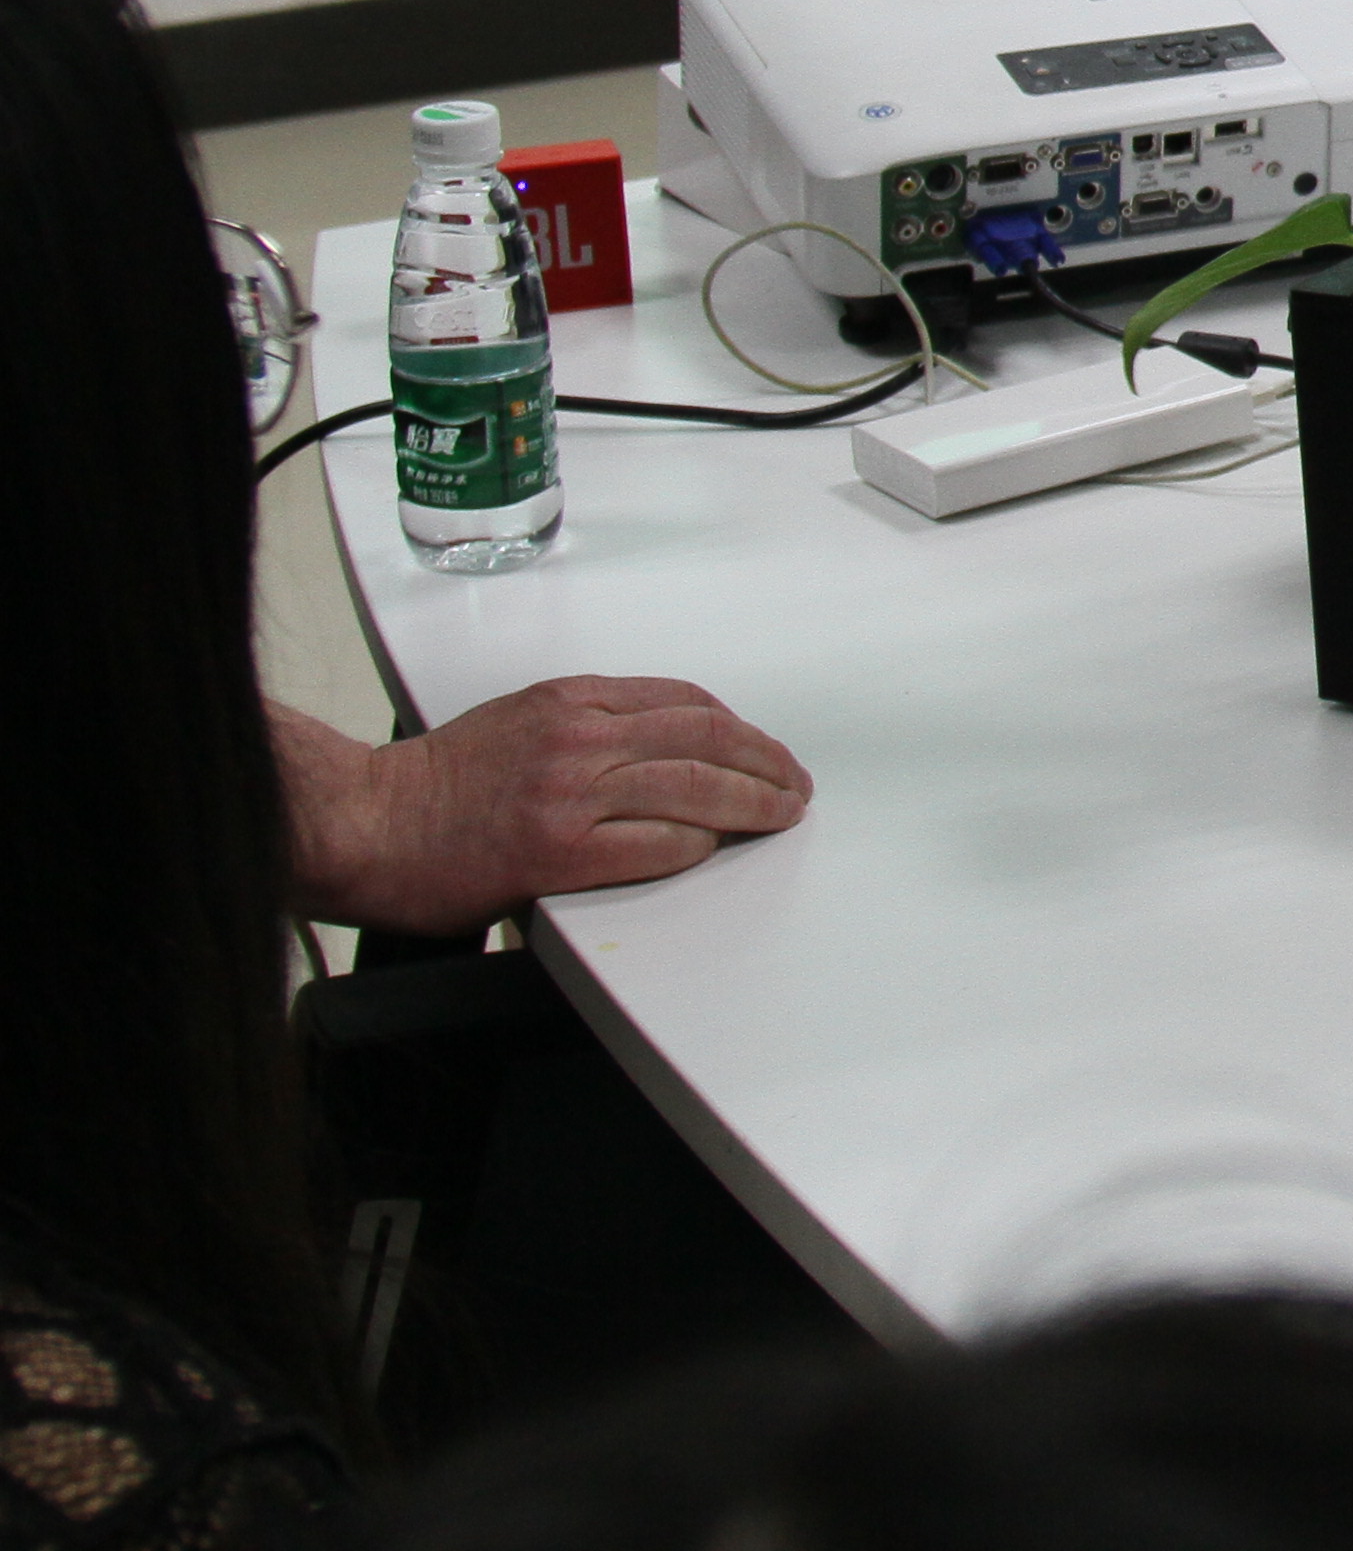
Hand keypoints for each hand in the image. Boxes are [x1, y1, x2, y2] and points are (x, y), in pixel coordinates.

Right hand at [283, 679, 812, 935]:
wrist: (360, 822)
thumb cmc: (428, 783)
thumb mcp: (515, 721)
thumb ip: (583, 725)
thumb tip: (652, 745)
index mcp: (571, 700)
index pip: (684, 701)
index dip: (737, 727)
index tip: (761, 747)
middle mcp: (579, 737)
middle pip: (706, 737)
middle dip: (764, 761)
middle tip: (793, 784)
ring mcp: (571, 793)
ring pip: (695, 787)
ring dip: (752, 802)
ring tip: (780, 815)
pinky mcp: (558, 850)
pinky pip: (654, 844)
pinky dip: (695, 845)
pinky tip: (713, 849)